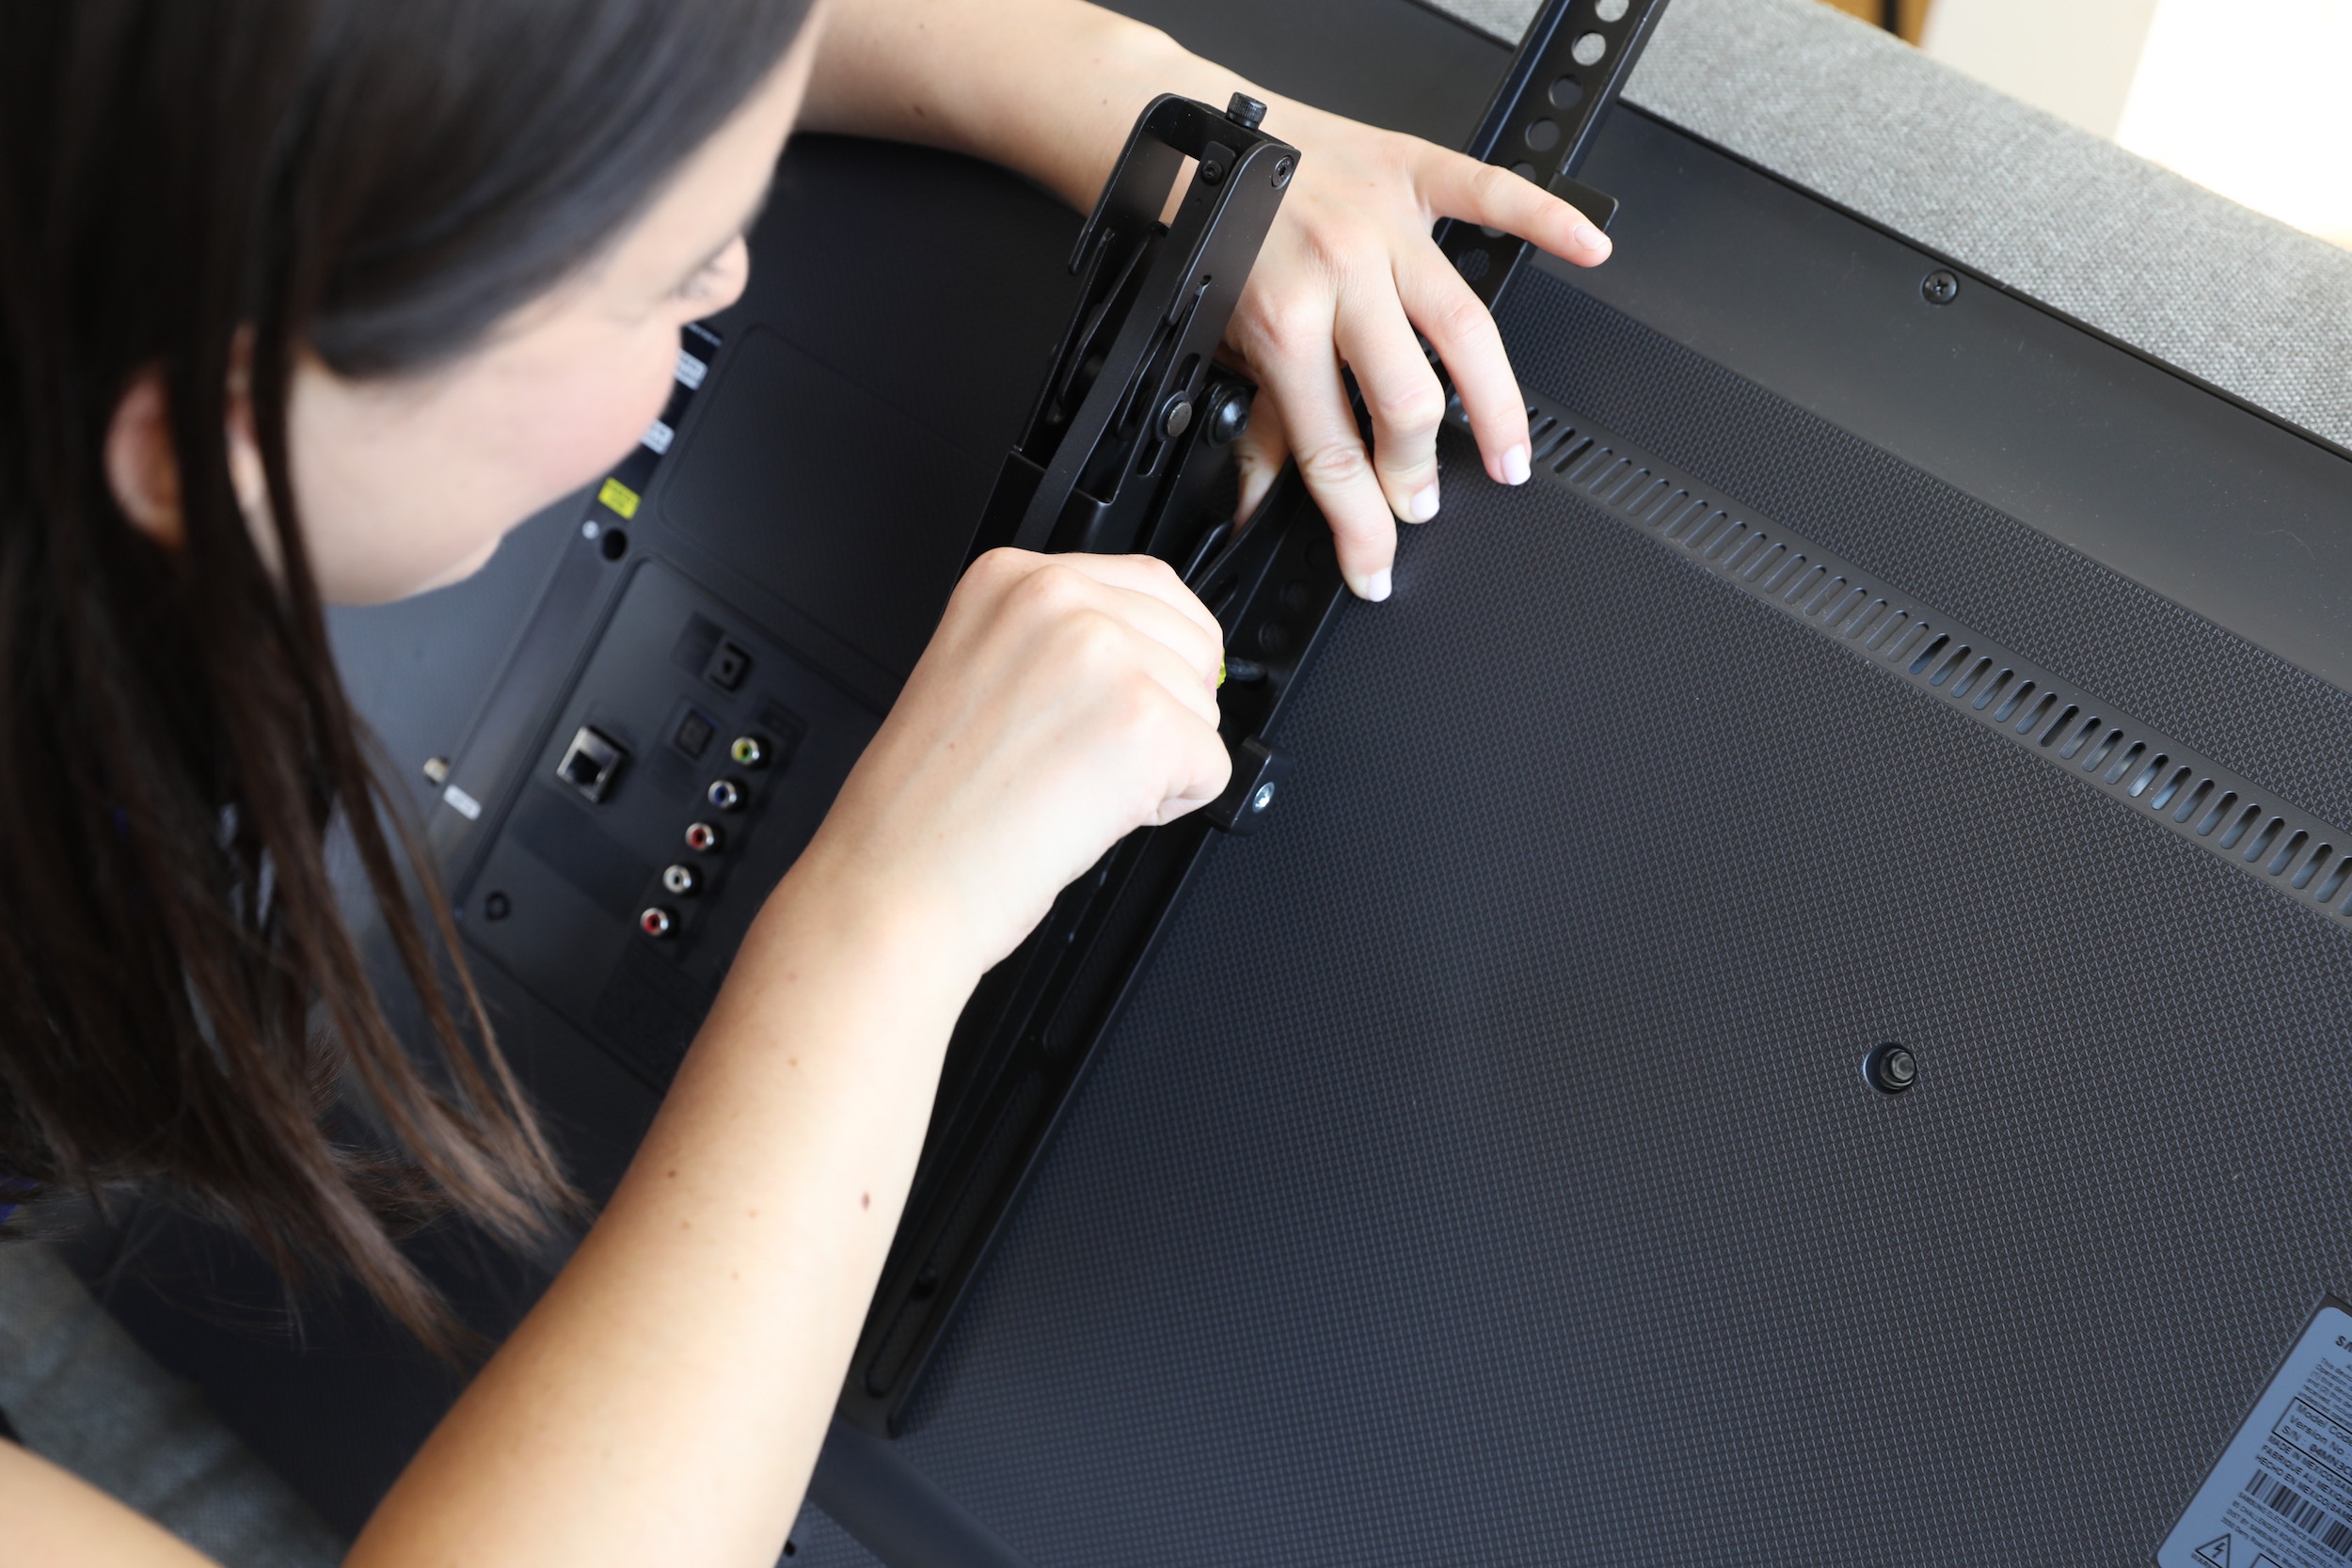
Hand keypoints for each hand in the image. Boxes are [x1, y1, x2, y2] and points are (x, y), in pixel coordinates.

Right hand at [793, 550, 1229, 974]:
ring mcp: (1103, 656)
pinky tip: (1090, 812)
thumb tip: (1156, 648)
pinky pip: (1213, 768)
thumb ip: (1058, 640)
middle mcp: (1057, 601)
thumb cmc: (924, 807)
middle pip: (1192, 642)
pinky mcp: (1144, 724)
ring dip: (1161, 762)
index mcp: (1009, 578)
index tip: (1115, 700)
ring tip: (1070, 785)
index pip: (1151, 585)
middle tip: (1079, 756)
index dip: (1153, 657)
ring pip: (1204, 707)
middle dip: (1162, 709)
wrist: (894, 883)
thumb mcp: (976, 669)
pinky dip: (1168, 808)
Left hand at [1221, 100, 1613, 600]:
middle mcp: (1340, 274)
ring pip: (1461, 325)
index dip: (1360, 524)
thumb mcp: (1219, 341)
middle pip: (1407, 399)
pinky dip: (1549, 220)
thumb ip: (1252, 427)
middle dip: (1417, 470)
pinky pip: (1493, 193)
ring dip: (1495, 402)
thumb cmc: (1215, 236)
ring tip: (1511, 456)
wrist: (1200, 140)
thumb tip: (1254, 509)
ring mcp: (1385, 225)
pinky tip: (1590, 251)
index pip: (1334, 450)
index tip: (1377, 568)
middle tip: (1423, 503)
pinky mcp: (1414, 172)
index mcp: (1283, 324)